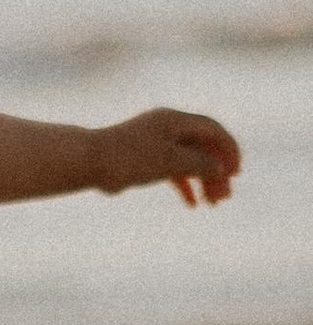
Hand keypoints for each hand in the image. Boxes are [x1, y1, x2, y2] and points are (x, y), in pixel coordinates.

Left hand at [92, 106, 240, 205]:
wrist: (88, 162)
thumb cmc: (129, 158)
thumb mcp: (171, 161)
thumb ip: (199, 163)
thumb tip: (220, 168)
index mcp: (174, 120)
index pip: (212, 129)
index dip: (229, 149)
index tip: (236, 173)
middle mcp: (167, 128)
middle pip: (203, 147)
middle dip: (217, 170)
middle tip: (225, 196)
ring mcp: (156, 143)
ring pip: (189, 160)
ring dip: (204, 180)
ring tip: (213, 203)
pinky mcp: (145, 159)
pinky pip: (172, 171)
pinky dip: (184, 185)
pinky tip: (193, 204)